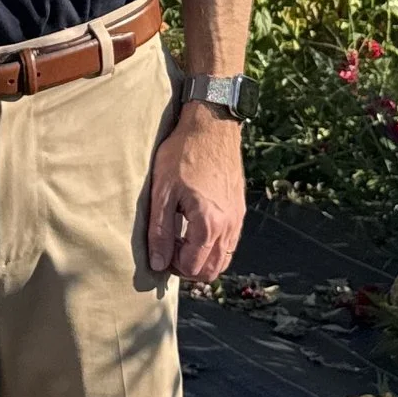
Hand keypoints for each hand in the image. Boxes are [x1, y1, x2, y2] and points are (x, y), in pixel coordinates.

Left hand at [146, 98, 244, 286]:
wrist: (211, 126)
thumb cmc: (183, 155)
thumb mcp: (162, 193)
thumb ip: (160, 232)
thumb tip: (158, 263)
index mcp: (208, 224)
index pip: (192, 267)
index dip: (172, 265)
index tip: (160, 249)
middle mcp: (228, 226)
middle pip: (212, 270)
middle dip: (189, 268)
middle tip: (170, 250)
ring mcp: (237, 218)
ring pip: (223, 259)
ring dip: (202, 258)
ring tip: (182, 239)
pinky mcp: (240, 209)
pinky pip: (230, 242)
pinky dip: (214, 246)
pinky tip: (196, 227)